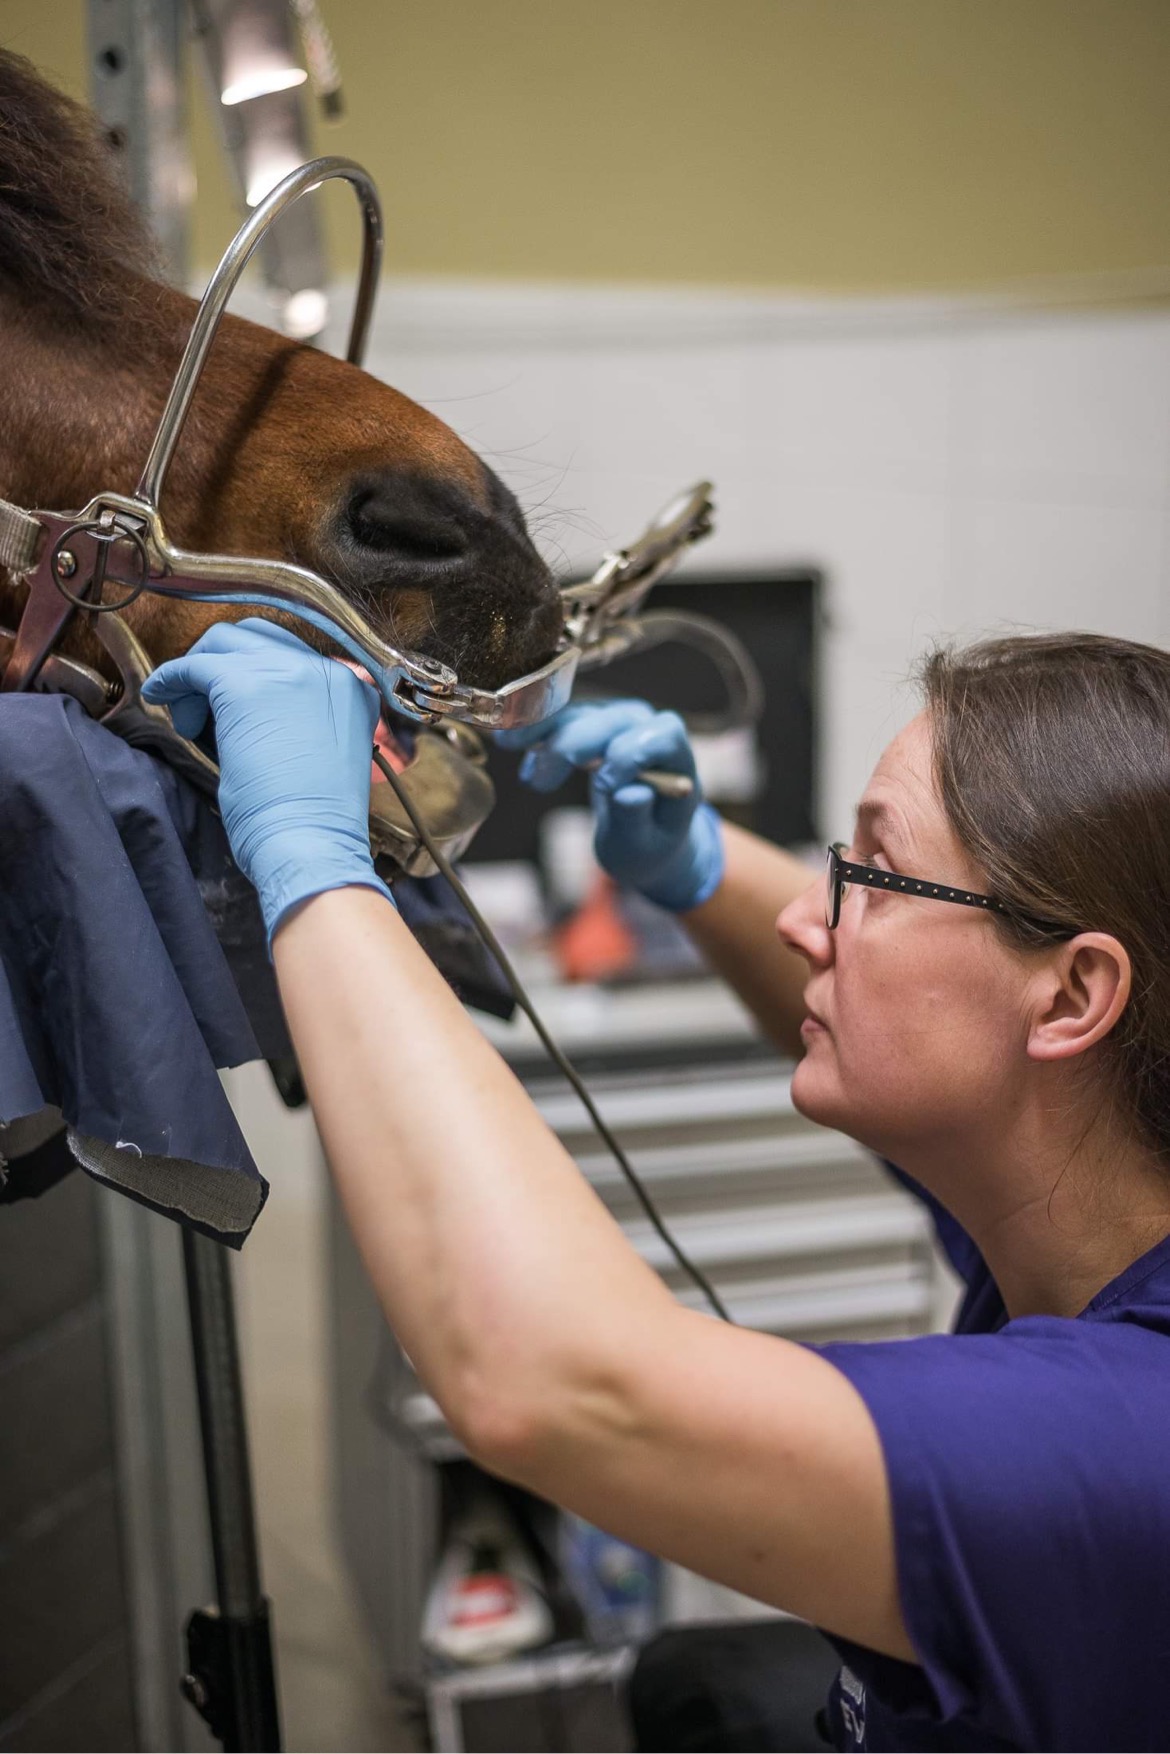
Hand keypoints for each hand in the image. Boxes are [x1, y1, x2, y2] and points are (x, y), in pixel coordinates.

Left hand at [142, 619, 393, 940]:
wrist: (313, 846)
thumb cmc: (316, 822)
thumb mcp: (327, 754)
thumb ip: (304, 719)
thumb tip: (256, 711)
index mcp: (353, 688)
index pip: (294, 656)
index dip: (257, 675)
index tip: (235, 705)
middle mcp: (325, 669)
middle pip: (258, 637)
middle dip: (225, 664)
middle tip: (207, 704)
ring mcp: (286, 673)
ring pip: (224, 643)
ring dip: (200, 672)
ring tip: (193, 718)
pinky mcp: (244, 686)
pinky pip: (194, 666)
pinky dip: (171, 679)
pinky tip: (161, 697)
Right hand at [499, 699, 723, 911]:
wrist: (641, 840)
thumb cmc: (649, 845)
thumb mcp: (644, 845)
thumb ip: (637, 819)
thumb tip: (630, 793)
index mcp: (677, 758)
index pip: (659, 736)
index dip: (628, 756)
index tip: (603, 788)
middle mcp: (648, 730)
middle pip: (610, 720)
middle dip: (571, 746)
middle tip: (540, 784)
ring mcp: (618, 723)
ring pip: (579, 714)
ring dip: (543, 736)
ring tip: (524, 772)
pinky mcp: (591, 725)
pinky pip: (561, 719)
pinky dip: (536, 735)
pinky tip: (521, 762)